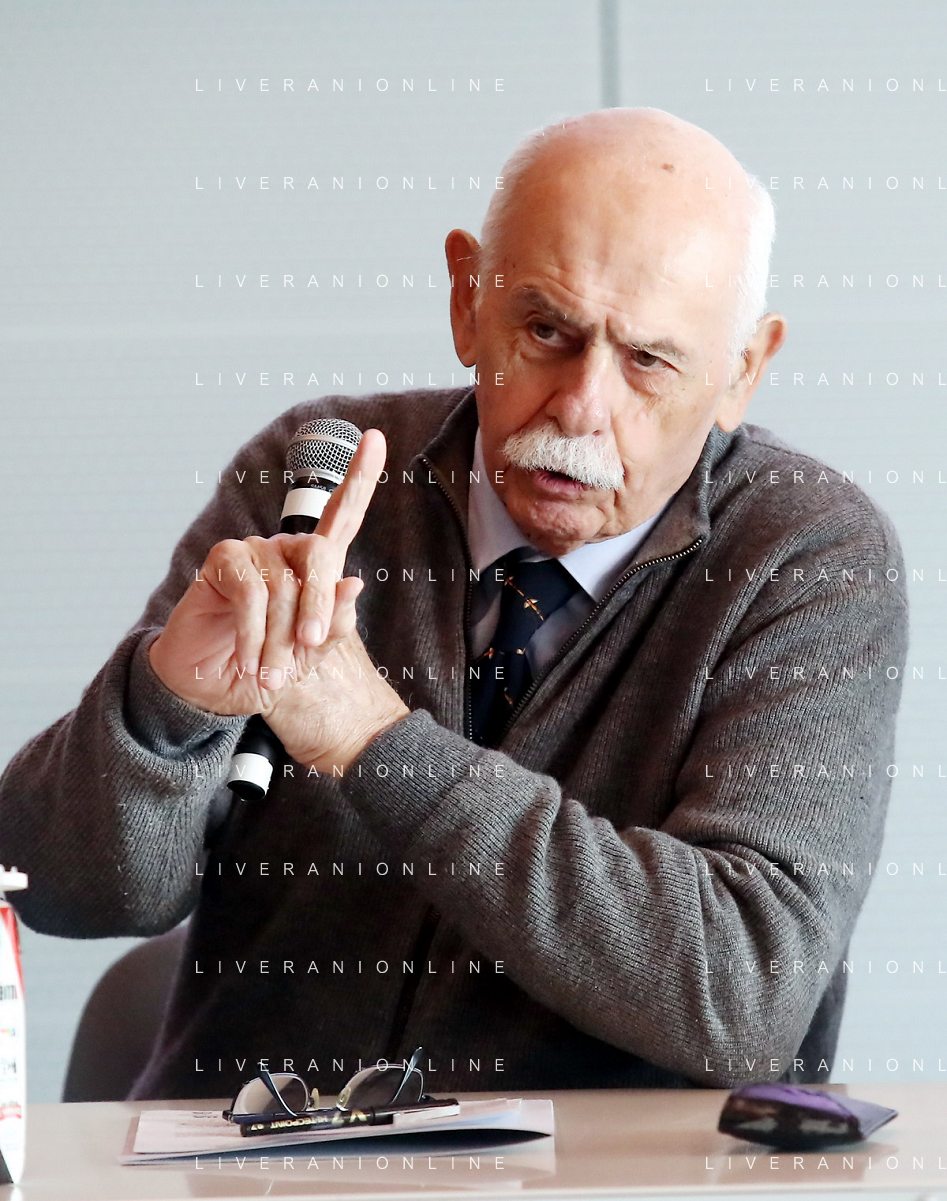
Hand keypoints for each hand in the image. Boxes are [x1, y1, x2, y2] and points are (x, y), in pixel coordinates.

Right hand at [148, 428, 398, 744]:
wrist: (212, 685)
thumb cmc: (267, 665)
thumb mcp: (310, 654)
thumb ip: (336, 625)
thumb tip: (353, 583)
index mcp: (314, 565)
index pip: (343, 515)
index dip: (360, 476)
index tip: (376, 438)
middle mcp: (285, 549)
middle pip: (319, 554)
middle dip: (318, 605)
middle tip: (309, 647)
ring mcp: (252, 550)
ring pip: (283, 587)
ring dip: (279, 640)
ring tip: (270, 675)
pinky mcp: (222, 561)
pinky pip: (251, 595)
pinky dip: (254, 635)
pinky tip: (249, 661)